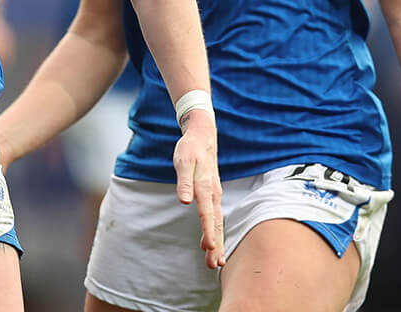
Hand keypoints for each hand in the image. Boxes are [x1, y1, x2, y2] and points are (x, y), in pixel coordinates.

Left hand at [174, 108, 224, 268]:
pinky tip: (210, 244)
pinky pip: (214, 218)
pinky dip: (214, 232)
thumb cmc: (190, 149)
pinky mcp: (212, 195)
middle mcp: (214, 194)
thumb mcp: (183, 161)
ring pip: (217, 223)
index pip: (207, 214)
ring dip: (217, 242)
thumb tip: (184, 201)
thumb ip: (184, 182)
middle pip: (215, 223)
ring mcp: (214, 195)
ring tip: (215, 262)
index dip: (208, 231)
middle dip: (216, 244)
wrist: (202, 136)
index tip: (208, 247)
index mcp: (206, 187)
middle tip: (214, 265)